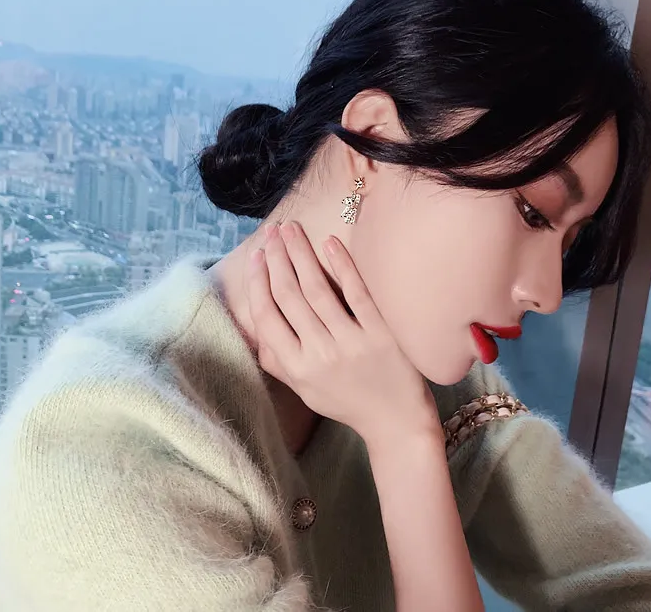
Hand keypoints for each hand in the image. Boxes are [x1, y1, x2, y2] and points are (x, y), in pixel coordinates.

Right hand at [247, 221, 439, 445]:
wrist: (396, 422)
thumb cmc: (346, 401)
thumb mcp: (303, 389)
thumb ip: (277, 359)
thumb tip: (254, 323)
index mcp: (296, 368)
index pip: (267, 317)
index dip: (258, 282)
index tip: (257, 255)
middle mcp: (319, 354)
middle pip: (290, 296)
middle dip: (277, 258)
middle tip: (272, 231)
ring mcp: (351, 342)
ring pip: (317, 289)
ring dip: (301, 254)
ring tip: (292, 229)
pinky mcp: (380, 333)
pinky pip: (356, 293)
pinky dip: (341, 265)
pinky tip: (329, 243)